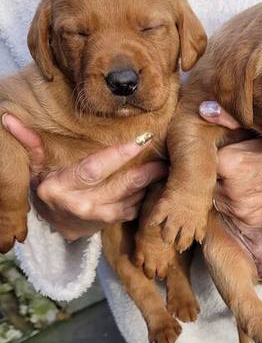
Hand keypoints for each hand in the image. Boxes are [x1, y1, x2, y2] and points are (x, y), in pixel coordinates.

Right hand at [1, 114, 167, 240]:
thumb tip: (8, 118)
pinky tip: (159, 187)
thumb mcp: (37, 165)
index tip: (140, 141)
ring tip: (166, 171)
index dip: (118, 155)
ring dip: (149, 187)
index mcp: (59, 188)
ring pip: (129, 202)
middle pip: (118, 188)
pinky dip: (147, 200)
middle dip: (144, 174)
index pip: (93, 170)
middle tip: (164, 160)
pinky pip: (132, 212)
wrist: (54, 220)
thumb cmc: (48, 184)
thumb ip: (31, 143)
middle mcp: (79, 206)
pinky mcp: (108, 224)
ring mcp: (96, 219)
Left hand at [198, 102, 261, 225]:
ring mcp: (240, 208)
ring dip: (226, 187)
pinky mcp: (249, 219)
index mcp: (228, 162)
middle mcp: (231, 189)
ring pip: (218, 196)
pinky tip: (255, 188)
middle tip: (243, 163)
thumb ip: (228, 118)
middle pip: (211, 179)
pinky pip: (232, 209)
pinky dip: (238, 200)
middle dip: (220, 173)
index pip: (208, 159)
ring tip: (249, 175)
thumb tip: (203, 109)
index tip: (232, 150)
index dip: (220, 153)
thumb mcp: (258, 127)